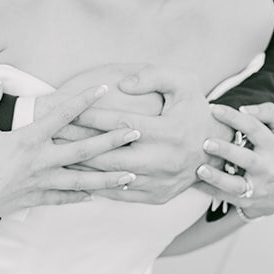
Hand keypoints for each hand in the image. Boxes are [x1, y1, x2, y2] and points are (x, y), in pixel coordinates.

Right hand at [0, 82, 141, 227]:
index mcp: (28, 140)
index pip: (62, 115)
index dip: (83, 100)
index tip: (102, 88)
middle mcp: (40, 162)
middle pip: (85, 151)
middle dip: (113, 141)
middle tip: (136, 133)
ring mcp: (39, 184)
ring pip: (82, 181)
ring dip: (108, 178)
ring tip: (131, 176)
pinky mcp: (33, 200)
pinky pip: (63, 199)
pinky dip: (80, 197)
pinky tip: (96, 196)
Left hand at [66, 65, 217, 204]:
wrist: (219, 148)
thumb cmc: (196, 110)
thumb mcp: (184, 83)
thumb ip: (153, 76)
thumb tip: (123, 84)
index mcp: (168, 131)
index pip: (119, 123)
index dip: (91, 116)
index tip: (67, 108)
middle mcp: (163, 160)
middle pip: (109, 154)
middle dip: (78, 143)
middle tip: (53, 133)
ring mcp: (160, 182)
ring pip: (111, 177)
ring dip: (83, 166)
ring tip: (58, 154)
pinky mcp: (156, 197)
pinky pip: (121, 194)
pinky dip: (98, 185)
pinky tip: (79, 175)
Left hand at [195, 102, 273, 219]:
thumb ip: (268, 112)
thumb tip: (243, 109)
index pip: (255, 128)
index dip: (234, 118)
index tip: (213, 109)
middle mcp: (268, 168)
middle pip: (247, 159)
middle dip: (226, 151)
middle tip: (206, 142)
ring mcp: (257, 187)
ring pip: (237, 185)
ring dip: (217, 178)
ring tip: (200, 169)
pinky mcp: (246, 201)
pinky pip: (226, 197)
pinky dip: (210, 190)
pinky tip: (194, 182)